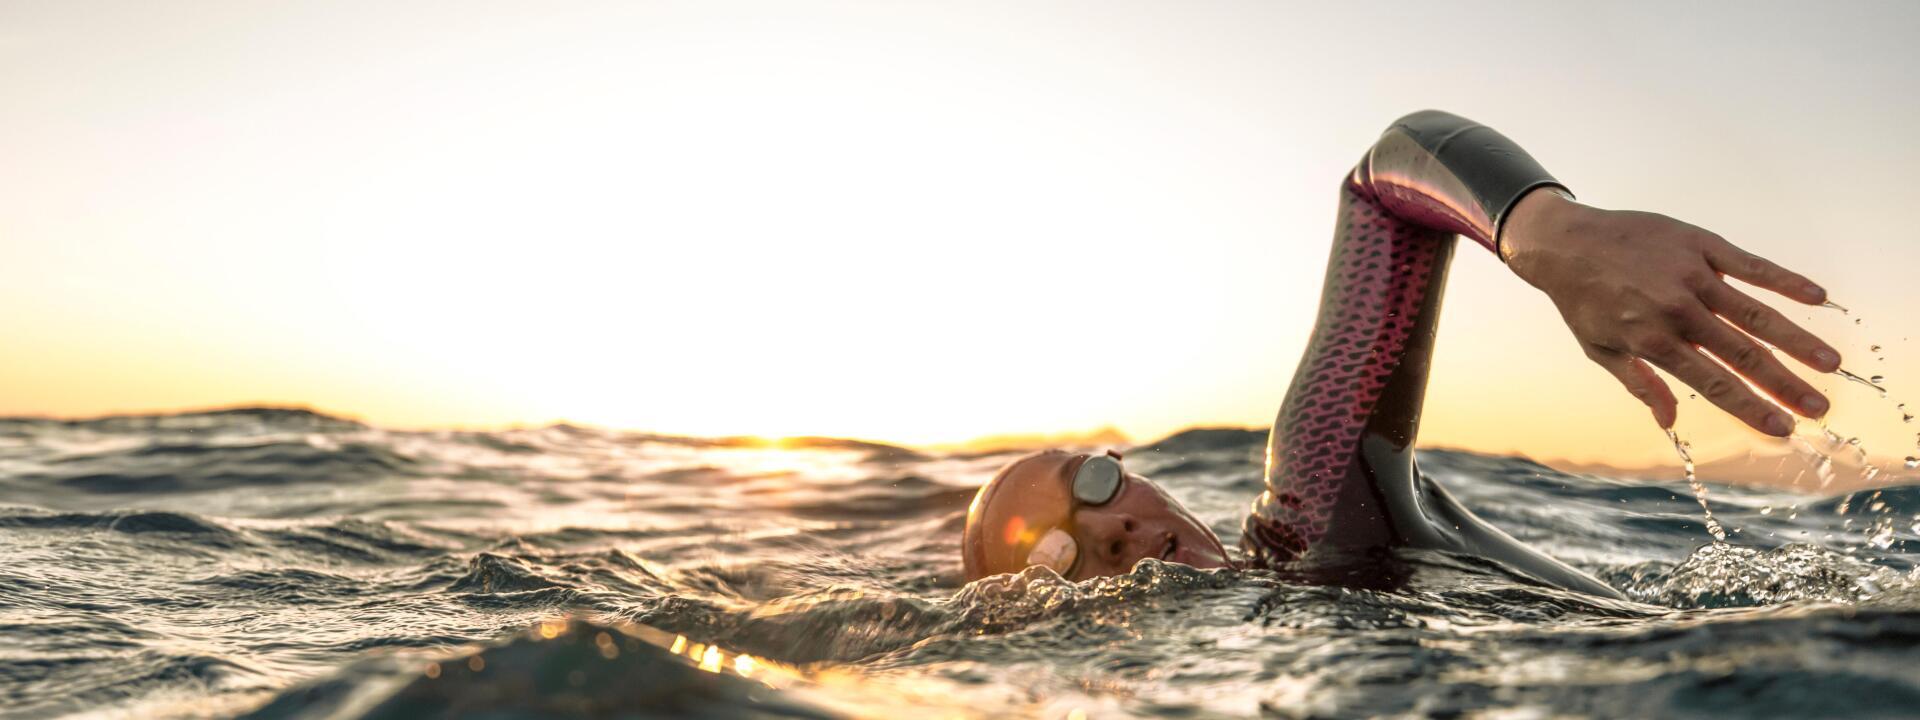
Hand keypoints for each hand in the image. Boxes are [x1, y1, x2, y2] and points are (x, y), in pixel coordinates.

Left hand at [1500, 188, 1839, 436]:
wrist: (1564, 243)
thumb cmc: (1582, 302)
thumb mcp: (1600, 349)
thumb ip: (1640, 383)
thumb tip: (1669, 421)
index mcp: (1654, 342)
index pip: (1713, 383)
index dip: (1750, 408)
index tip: (1782, 428)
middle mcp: (1677, 311)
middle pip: (1743, 354)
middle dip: (1785, 385)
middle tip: (1820, 407)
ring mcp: (1692, 276)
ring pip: (1755, 313)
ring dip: (1797, 340)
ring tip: (1829, 363)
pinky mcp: (1699, 245)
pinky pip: (1750, 265)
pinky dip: (1784, 281)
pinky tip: (1817, 296)